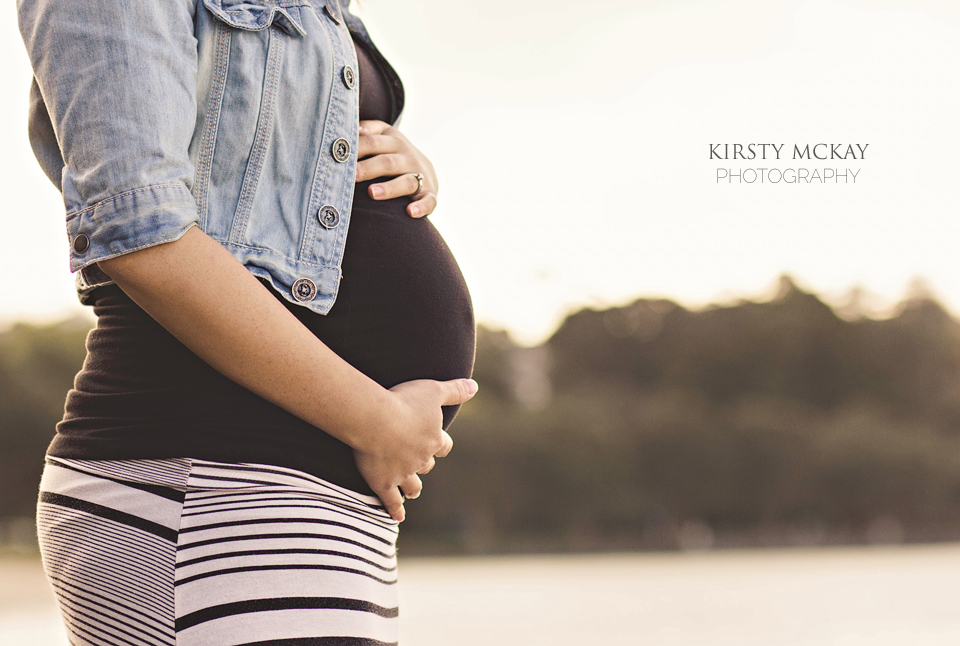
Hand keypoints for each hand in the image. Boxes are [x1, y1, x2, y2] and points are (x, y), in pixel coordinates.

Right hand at [353, 378, 477, 521]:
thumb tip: (475, 386)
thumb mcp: (433, 390)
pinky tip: (398, 517)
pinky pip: (391, 501)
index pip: (443, 445)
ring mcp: (402, 473)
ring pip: (413, 485)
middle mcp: (421, 459)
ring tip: (412, 492)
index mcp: (434, 439)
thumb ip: (454, 390)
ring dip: (413, 488)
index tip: (437, 443)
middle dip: (424, 464)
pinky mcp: (383, 483)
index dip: (440, 444)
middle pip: (427, 465)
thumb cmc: (404, 401)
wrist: (376, 420)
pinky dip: (395, 510)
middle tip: (418, 463)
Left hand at [355, 120, 438, 217]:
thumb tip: (356, 129)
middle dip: (368, 169)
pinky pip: (428, 201)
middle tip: (351, 176)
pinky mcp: (430, 194)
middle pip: (387, 162)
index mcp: (394, 142)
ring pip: (406, 181)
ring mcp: (421, 176)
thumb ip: (370, 128)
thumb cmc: (395, 153)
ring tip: (372, 193)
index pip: (373, 142)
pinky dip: (421, 207)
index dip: (357, 148)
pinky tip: (410, 212)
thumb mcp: (385, 135)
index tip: (339, 155)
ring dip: (390, 188)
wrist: (427, 170)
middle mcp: (409, 158)